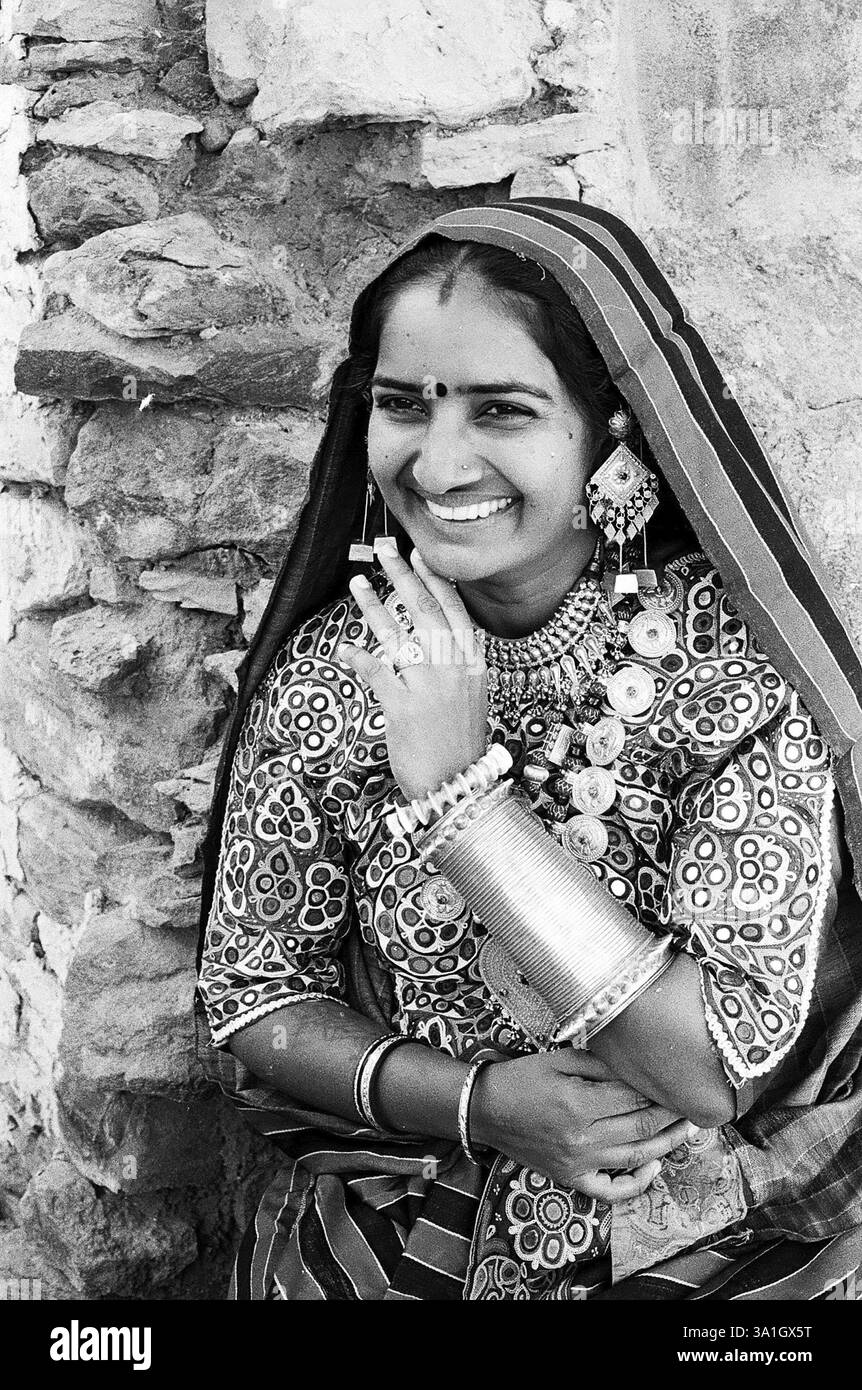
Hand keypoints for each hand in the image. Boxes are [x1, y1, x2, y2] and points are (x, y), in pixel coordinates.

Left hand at [337, 545, 488, 799]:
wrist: (457, 786)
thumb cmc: (460, 742)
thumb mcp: (470, 696)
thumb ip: (456, 663)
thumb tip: (434, 632)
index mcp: (471, 663)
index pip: (454, 610)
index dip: (435, 579)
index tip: (419, 554)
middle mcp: (452, 669)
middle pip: (423, 611)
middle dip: (401, 575)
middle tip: (384, 549)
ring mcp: (428, 687)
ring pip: (397, 635)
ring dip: (373, 606)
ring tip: (357, 583)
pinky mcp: (402, 708)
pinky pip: (376, 673)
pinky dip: (359, 658)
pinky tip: (344, 648)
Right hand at [471, 1048, 697, 1201]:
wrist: (485, 1110)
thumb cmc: (522, 1078)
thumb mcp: (557, 1058)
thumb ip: (598, 1062)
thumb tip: (635, 1064)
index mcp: (579, 1102)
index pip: (634, 1096)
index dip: (660, 1089)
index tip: (678, 1080)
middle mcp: (582, 1137)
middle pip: (642, 1127)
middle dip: (672, 1115)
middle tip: (694, 1104)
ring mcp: (578, 1162)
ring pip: (635, 1158)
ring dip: (667, 1144)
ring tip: (688, 1130)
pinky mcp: (571, 1177)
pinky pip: (610, 1190)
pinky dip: (636, 1183)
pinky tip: (653, 1167)